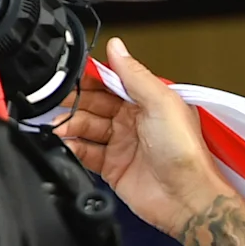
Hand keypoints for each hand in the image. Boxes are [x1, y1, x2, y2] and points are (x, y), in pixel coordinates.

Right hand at [53, 38, 230, 233]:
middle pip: (93, 104)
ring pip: (85, 128)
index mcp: (147, 101)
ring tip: (59, 125)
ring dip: (69, 124)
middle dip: (74, 101)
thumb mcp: (162, 102)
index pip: (110, 82)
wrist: (188, 198)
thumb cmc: (186, 153)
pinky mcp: (112, 168)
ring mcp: (122, 144)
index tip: (68, 77)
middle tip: (56, 101)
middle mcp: (133, 121)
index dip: (88, 79)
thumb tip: (117, 47)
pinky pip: (84, 153)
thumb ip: (135, 75)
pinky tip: (64, 143)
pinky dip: (71, 147)